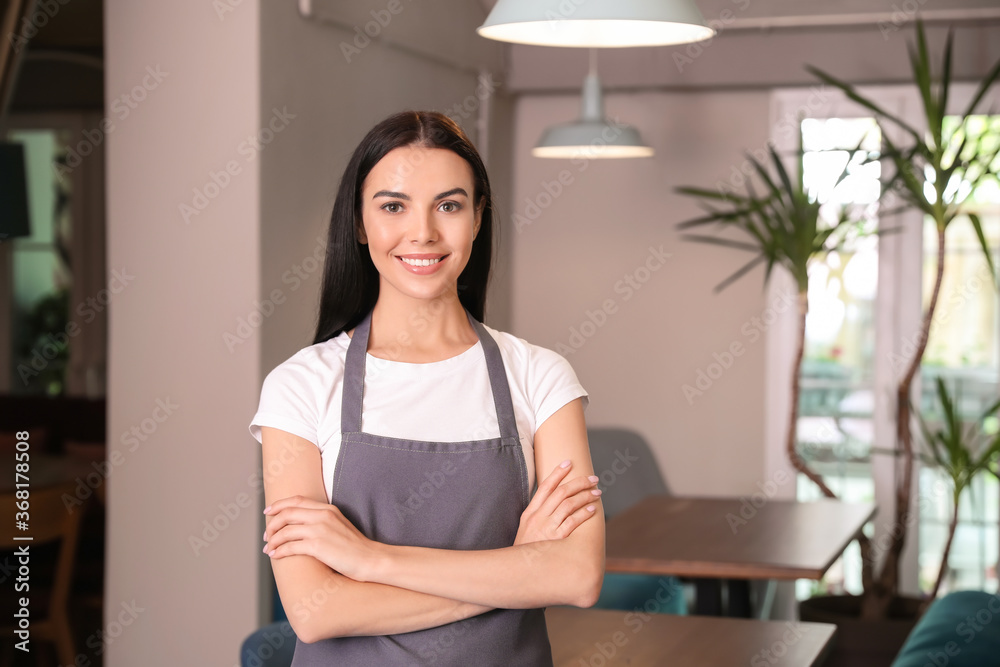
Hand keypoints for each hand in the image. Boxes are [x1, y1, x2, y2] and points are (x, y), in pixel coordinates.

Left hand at [262, 495, 377, 581]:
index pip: (297, 500)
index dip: (279, 505)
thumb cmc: (355, 547)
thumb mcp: (339, 525)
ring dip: (273, 540)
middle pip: (287, 513)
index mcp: (328, 509)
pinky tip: (275, 556)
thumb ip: (323, 521)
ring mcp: (320, 530)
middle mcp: (323, 516)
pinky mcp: (318, 546)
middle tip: (267, 535)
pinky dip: (279, 551)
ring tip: (268, 548)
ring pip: (286, 530)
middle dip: (272, 524)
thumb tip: (302, 526)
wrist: (370, 559)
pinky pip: (290, 546)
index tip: (268, 512)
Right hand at [514, 460, 600, 545]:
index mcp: (530, 513)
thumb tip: (554, 504)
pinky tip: (592, 510)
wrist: (518, 572)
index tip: (568, 462)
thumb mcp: (525, 530)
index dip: (557, 473)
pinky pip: (572, 522)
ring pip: (568, 504)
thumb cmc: (525, 551)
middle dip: (578, 482)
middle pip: (561, 492)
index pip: (545, 487)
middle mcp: (538, 517)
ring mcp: (546, 528)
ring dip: (585, 496)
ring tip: (597, 492)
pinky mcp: (556, 540)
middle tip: (593, 479)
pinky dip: (583, 514)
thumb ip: (538, 516)